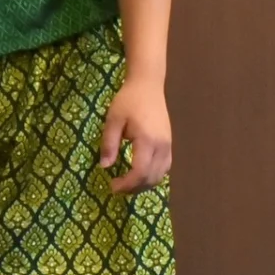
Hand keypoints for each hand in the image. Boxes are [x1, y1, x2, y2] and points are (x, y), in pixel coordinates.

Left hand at [99, 76, 171, 194]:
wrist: (148, 86)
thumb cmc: (128, 101)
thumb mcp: (113, 120)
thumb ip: (109, 143)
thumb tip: (104, 166)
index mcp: (147, 141)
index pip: (140, 172)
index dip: (127, 184)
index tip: (112, 187)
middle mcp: (162, 147)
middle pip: (151, 178)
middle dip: (134, 188)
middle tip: (116, 188)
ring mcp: (168, 146)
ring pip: (160, 175)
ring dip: (144, 184)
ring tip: (126, 183)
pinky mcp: (169, 144)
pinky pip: (164, 168)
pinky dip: (152, 176)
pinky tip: (140, 175)